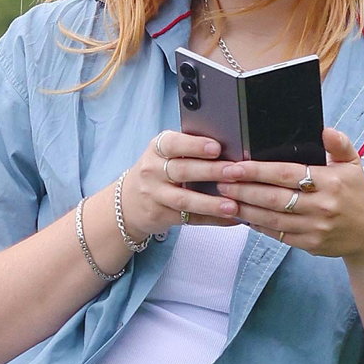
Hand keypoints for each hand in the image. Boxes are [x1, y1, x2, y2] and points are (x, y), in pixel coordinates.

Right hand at [113, 128, 236, 242]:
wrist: (128, 202)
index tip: (216, 148)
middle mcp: (152, 171)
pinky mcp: (160, 216)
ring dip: (210, 203)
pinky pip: (189, 218)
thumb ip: (189, 149)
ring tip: (232, 205)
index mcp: (157, 149)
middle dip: (210, 171)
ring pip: (184, 199)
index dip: (194, 145)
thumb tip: (230, 148)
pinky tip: (230, 219)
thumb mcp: (164, 154)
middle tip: (235, 172)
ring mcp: (154, 195)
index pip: (173, 144)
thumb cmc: (157, 172)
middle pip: (182, 171)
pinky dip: (211, 219)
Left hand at [217, 125, 363, 262]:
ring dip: (245, 208)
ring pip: (272, 218)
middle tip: (220, 180)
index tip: (235, 166)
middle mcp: (321, 206)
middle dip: (243, 189)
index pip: (286, 174)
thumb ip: (339, 144)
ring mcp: (315, 228)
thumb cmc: (357, 194)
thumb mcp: (353, 165)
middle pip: (273, 197)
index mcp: (329, 182)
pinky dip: (258, 225)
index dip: (257, 170)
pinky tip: (243, 215)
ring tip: (225, 198)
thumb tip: (325, 129)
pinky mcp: (310, 244)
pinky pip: (278, 234)